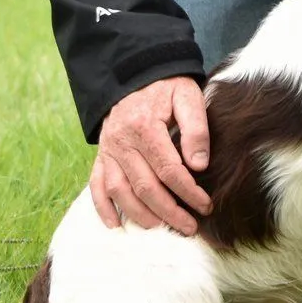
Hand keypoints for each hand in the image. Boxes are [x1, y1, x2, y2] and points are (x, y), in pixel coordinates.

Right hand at [89, 76, 211, 233]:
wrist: (136, 74)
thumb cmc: (167, 88)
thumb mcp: (188, 96)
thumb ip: (196, 128)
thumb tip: (199, 165)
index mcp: (145, 127)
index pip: (169, 170)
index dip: (188, 192)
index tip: (206, 205)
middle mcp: (122, 141)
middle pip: (145, 187)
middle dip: (169, 212)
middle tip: (189, 227)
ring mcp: (108, 150)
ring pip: (120, 192)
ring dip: (141, 215)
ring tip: (162, 228)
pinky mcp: (101, 155)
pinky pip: (96, 186)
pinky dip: (103, 208)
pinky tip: (116, 225)